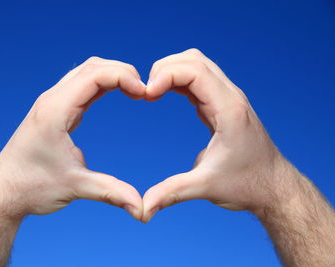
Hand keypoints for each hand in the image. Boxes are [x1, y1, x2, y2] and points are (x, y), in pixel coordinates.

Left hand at [0, 57, 145, 219]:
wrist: (3, 192)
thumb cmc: (31, 187)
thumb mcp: (75, 187)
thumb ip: (112, 192)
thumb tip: (142, 208)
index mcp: (55, 110)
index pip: (95, 75)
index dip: (124, 77)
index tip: (145, 93)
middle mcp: (52, 100)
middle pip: (92, 67)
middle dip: (122, 72)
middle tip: (144, 90)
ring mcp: (52, 103)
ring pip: (86, 72)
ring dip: (112, 75)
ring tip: (135, 90)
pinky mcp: (54, 111)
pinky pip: (81, 86)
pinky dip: (102, 84)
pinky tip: (117, 93)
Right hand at [142, 48, 291, 221]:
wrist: (273, 186)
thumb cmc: (247, 184)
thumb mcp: (206, 187)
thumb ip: (171, 193)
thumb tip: (142, 208)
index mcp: (228, 109)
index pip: (194, 70)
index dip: (165, 75)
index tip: (146, 95)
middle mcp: (230, 97)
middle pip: (193, 60)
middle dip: (164, 69)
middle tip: (145, 93)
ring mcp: (228, 99)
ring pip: (197, 65)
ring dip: (171, 71)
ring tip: (152, 92)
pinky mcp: (223, 105)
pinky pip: (198, 80)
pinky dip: (178, 81)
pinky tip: (164, 94)